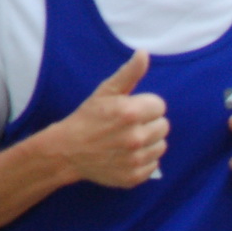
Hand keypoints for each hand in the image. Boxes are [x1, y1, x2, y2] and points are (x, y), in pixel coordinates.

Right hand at [49, 51, 167, 188]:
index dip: (146, 106)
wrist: (68, 150)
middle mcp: (135, 137)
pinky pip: (154, 164)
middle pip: (164, 126)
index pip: (160, 106)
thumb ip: (129, 73)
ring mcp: (135, 159)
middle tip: (128, 126)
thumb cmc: (88, 117)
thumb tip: (144, 53)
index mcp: (130, 113)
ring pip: (161, 146)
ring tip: (128, 140)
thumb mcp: (106, 91)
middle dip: (149, 123)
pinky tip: (127, 154)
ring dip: (149, 142)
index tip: (130, 110)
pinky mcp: (134, 176)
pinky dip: (144, 160)